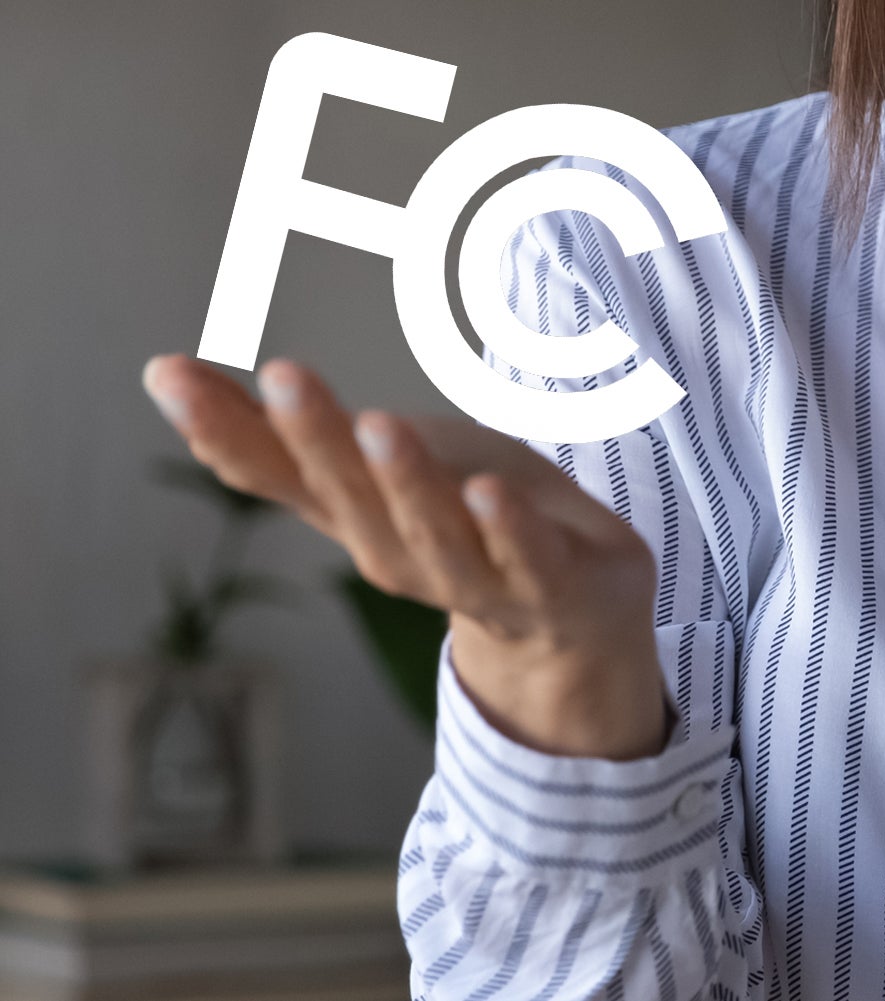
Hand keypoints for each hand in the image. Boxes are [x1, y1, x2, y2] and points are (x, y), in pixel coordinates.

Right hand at [141, 353, 670, 759]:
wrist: (576, 622)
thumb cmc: (464, 518)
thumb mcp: (372, 464)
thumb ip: (280, 436)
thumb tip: (160, 374)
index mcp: (354, 517)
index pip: (278, 473)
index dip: (223, 429)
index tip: (170, 374)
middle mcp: (401, 553)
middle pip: (352, 498)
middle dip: (316, 439)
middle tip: (281, 374)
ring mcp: (478, 579)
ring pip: (434, 533)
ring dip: (406, 483)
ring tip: (381, 425)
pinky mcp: (552, 588)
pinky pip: (527, 559)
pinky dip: (508, 530)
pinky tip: (490, 492)